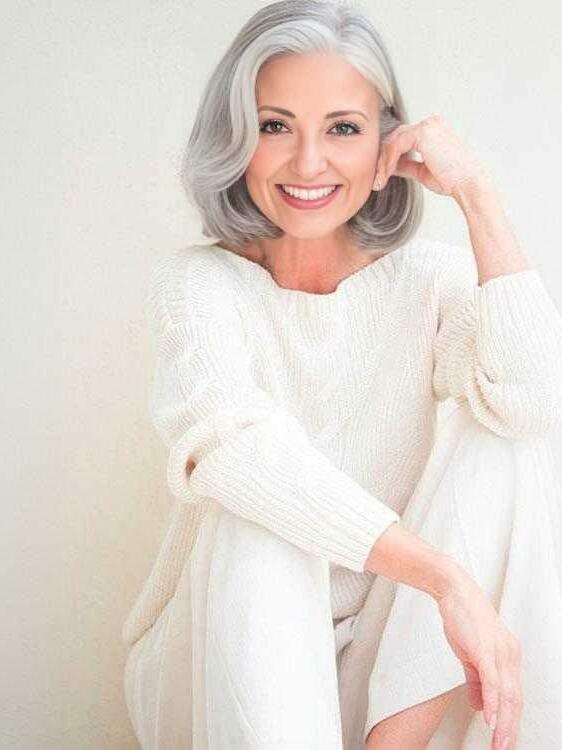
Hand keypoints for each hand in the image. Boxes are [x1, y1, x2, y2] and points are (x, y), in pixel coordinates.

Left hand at [372, 113, 491, 197]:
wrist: (467, 184)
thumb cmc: (451, 180)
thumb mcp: (422, 171)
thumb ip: (406, 164)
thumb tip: (390, 166)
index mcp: (432, 131)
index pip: (402, 139)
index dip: (388, 158)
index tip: (381, 177)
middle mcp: (430, 124)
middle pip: (395, 138)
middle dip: (382, 160)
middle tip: (376, 180)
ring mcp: (427, 125)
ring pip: (393, 141)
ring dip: (383, 162)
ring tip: (380, 180)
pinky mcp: (423, 132)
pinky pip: (396, 145)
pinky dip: (388, 160)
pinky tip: (386, 174)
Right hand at [436, 570, 522, 749]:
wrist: (454, 591)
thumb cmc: (463, 619)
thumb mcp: (471, 654)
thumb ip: (476, 681)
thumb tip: (481, 707)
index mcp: (509, 657)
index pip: (514, 697)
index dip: (511, 721)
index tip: (504, 740)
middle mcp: (510, 656)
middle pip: (514, 700)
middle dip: (510, 729)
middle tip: (503, 749)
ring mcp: (499, 652)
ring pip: (506, 695)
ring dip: (503, 723)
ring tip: (498, 743)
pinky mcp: (485, 649)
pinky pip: (492, 681)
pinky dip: (493, 702)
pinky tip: (491, 719)